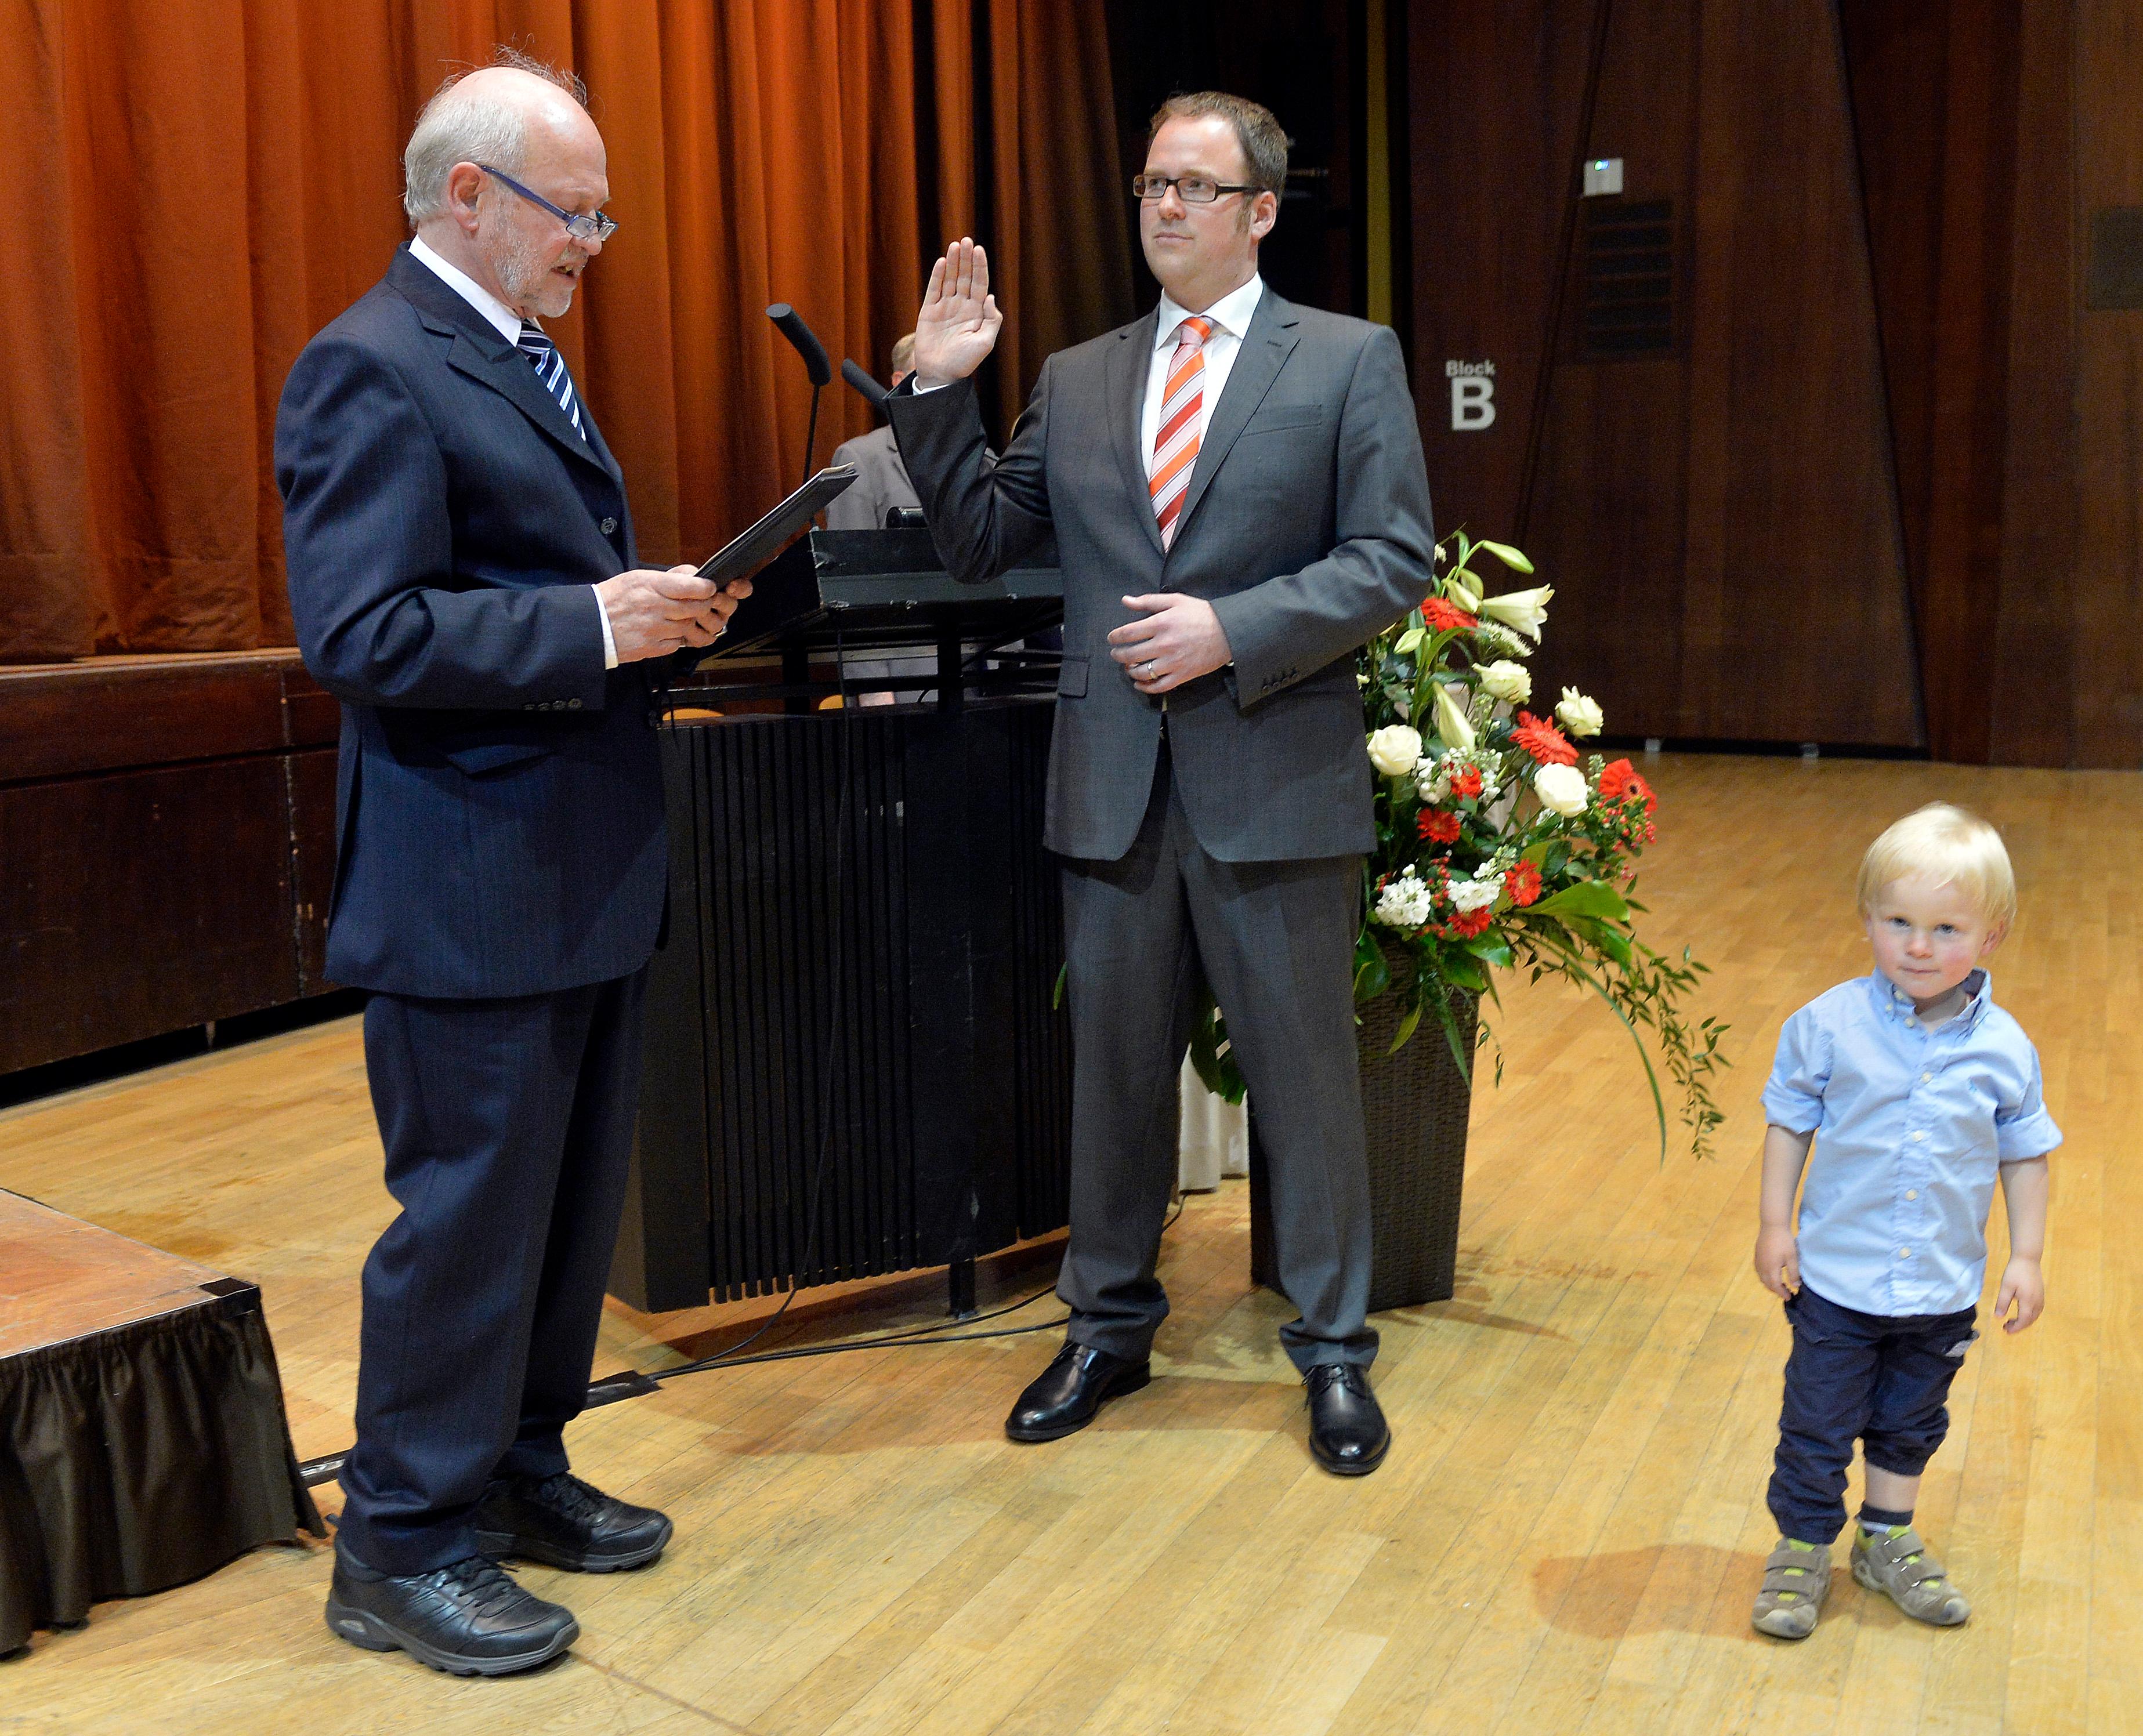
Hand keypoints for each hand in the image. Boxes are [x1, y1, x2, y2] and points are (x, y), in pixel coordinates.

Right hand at [595, 566, 750, 662]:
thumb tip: (695, 575)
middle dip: (703, 606)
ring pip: (688, 627)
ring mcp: (654, 629)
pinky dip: (676, 638)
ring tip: (679, 617)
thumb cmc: (615, 598)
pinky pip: (676, 643)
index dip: (706, 588)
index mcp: (651, 585)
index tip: (709, 588)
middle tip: (702, 604)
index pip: (691, 587)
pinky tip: (667, 631)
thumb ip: (668, 577)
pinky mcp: (651, 647)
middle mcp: (654, 607)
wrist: (591, 624)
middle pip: (696, 608)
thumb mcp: (638, 577)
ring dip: (689, 622)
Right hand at [912, 238, 1002, 386]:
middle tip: (966, 241)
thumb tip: (991, 297)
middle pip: (965, 277)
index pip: (980, 284)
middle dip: (966, 259)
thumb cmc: (965, 362)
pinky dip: (938, 276)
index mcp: (976, 312)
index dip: (980, 267)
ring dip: (953, 262)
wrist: (941, 374)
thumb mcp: (985, 343)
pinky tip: (942, 262)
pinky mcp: (929, 311)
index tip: (979, 250)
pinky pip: (934, 289)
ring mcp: (945, 307)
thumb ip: (992, 320)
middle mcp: (961, 306)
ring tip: (955, 245)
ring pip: (950, 279)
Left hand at [1107, 594, 1232, 695]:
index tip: (1112, 638)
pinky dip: (1145, 687)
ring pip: (1142, 672)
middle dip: (1118, 655)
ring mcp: (1173, 662)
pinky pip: (1158, 686)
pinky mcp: (1182, 675)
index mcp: (1161, 623)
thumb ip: (1148, 601)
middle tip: (1115, 654)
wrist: (1228, 631)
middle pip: (1131, 654)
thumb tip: (1125, 600)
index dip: (1115, 637)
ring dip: (1130, 671)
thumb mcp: (1175, 600)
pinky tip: (1139, 683)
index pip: (1128, 633)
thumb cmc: (1201, 613)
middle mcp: (1165, 644)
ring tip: (1128, 667)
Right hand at [1754, 1225, 1799, 1298]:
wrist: (1772, 1226)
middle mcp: (1762, 1267)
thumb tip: (1795, 1286)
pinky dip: (1765, 1276)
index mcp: (1771, 1268)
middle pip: (1767, 1283)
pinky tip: (1771, 1273)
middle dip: (1776, 1290)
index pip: (1775, 1286)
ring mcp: (1758, 1261)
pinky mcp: (1757, 1255)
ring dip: (1770, 1283)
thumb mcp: (1792, 1258)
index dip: (1782, 1293)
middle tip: (1786, 1292)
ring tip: (1779, 1284)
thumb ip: (1793, 1273)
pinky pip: (1759, 1271)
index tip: (1789, 1297)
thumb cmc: (1784, 1241)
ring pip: (1762, 1277)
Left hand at [1994, 1255, 2043, 1332]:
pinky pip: (2037, 1310)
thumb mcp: (2005, 1287)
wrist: (2028, 1259)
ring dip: (2024, 1321)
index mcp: (2028, 1301)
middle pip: (2030, 1320)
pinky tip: (2021, 1312)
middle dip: (2019, 1326)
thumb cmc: (2015, 1272)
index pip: (2023, 1320)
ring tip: (2012, 1321)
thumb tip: (1998, 1316)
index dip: (2015, 1328)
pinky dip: (2029, 1315)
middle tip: (2006, 1327)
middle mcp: (2037, 1302)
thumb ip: (2002, 1302)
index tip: (2006, 1330)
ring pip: (2034, 1316)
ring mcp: (2041, 1298)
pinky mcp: (2041, 1295)